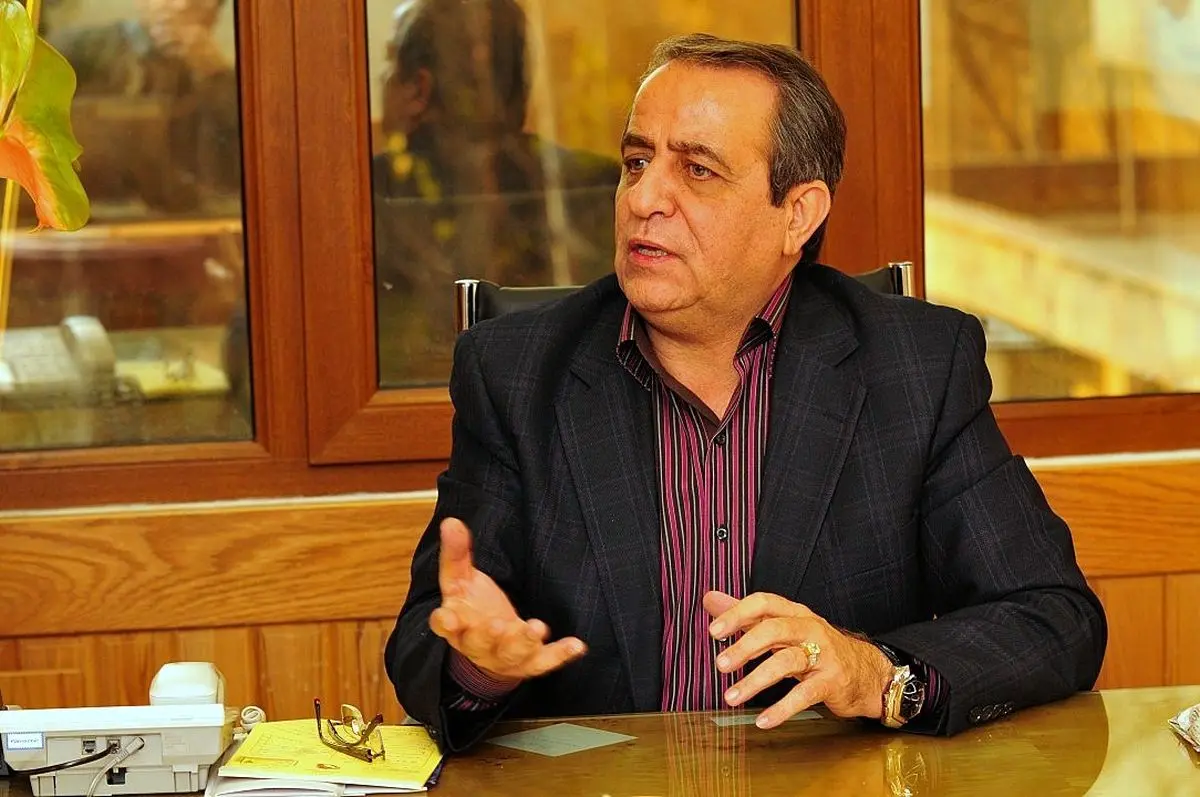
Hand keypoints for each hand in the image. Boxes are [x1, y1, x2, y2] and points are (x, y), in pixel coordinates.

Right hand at [429, 518, 586, 681]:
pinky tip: (576, 645)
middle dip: (488, 635)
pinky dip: (560, 654)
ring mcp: (503, 657)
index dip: (445, 623)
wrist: (490, 648)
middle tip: (497, 624)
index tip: (447, 617)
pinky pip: (544, 661)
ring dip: (523, 642)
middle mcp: (477, 644)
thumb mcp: (461, 579)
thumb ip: (457, 553)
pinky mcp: (529, 663)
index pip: (444, 624)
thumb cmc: (472, 609)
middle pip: (478, 643)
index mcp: (456, 623)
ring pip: (511, 654)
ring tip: (536, 628)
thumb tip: (451, 521)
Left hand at [703, 590, 892, 728]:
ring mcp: (822, 655)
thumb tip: (711, 600)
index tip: (713, 631)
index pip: (764, 603)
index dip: (737, 614)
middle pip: (774, 630)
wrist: (866, 672)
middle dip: (744, 647)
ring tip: (731, 697)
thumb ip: (746, 615)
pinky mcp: (831, 682)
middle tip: (720, 665)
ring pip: (786, 662)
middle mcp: (809, 629)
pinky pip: (804, 695)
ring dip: (755, 681)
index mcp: (794, 612)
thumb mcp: (783, 627)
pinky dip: (781, 709)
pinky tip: (762, 720)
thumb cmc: (817, 647)